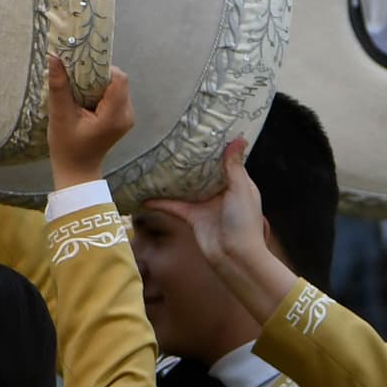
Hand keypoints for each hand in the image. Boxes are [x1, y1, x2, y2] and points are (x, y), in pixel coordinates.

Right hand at [46, 56, 133, 189]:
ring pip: (116, 87)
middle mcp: (127, 114)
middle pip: (118, 81)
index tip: (81, 64)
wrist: (77, 169)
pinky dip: (99, 91)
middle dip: (97, 74)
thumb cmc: (67, 146)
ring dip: (97, 82)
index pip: (119, 79)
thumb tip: (55, 57)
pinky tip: (83, 96)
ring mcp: (127, 116)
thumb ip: (60, 86)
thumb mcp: (60, 115)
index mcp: (116, 115)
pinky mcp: (122, 117)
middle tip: (75, 73)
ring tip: (76, 86)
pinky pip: (114, 95)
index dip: (101, 67)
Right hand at [144, 138, 298, 324]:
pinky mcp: (192, 217)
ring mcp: (205, 204)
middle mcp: (220, 191)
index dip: (213, 147)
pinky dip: (159, 201)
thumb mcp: (241, 190)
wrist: (234, 257)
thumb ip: (234, 166)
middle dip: (188, 159)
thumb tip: (240, 138)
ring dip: (171, 178)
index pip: (224, 160)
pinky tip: (143, 194)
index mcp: (237, 183)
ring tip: (152, 161)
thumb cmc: (243, 222)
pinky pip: (173, 205)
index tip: (199, 129)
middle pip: (201, 171)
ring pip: (185, 186)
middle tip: (169, 140)